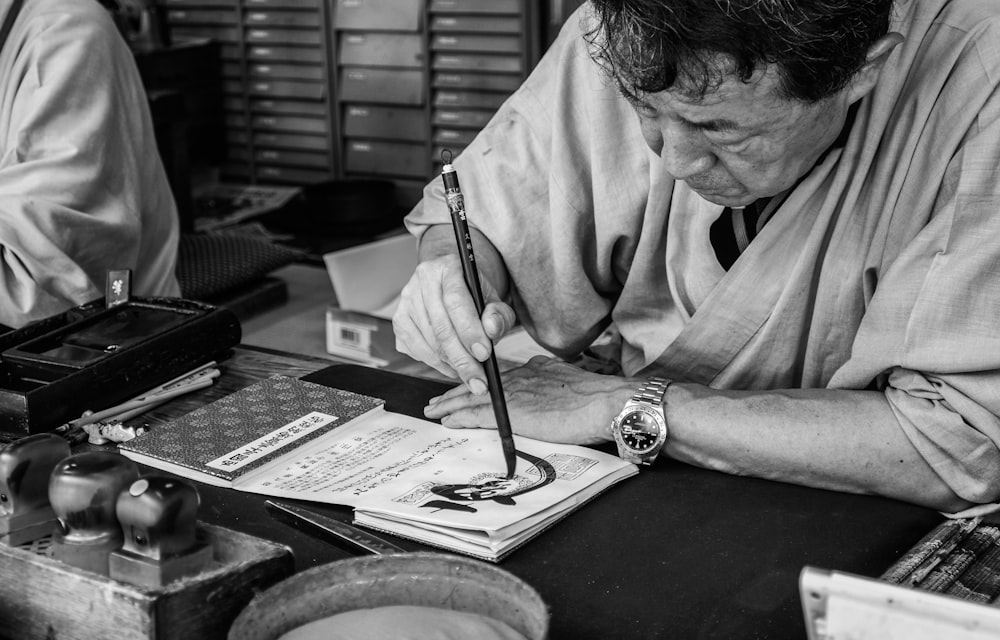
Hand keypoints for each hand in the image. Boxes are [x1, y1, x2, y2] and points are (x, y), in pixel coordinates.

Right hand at [392, 252, 514, 392]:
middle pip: (441, 326)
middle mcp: (422, 280)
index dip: (470, 330)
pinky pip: (416, 350)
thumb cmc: (474, 294)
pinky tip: (452, 366)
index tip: (484, 354)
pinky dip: (436, 363)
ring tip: (470, 373)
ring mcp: (406, 300)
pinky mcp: (399, 320)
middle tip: (479, 380)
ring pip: (428, 341)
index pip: (456, 301)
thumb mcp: (495, 299)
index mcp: (448, 267)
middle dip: (462, 358)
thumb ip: (499, 314)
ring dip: (451, 364)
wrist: (453, 284)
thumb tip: (491, 329)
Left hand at [423, 356, 635, 445]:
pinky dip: (460, 417)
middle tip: (438, 400)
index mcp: (535, 369)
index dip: (479, 383)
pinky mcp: (513, 412)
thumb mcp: (570, 382)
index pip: (499, 376)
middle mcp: (521, 377)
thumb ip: (554, 385)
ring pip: (473, 397)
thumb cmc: (598, 398)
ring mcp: (515, 394)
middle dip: (456, 392)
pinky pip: (478, 414)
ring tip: (433, 411)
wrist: (606, 402)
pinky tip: (448, 421)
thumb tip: (546, 394)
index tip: (466, 387)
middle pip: (479, 384)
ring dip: (450, 404)